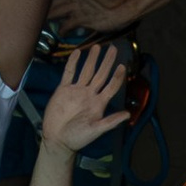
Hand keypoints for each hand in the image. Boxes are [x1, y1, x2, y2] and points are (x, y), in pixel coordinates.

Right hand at [39, 39, 138, 160]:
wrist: (57, 139)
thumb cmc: (78, 137)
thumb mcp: (96, 130)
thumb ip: (110, 121)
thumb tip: (128, 114)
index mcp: (99, 103)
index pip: (111, 87)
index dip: (117, 77)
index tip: (122, 66)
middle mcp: (89, 94)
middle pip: (101, 74)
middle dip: (107, 62)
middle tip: (113, 48)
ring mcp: (76, 91)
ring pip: (86, 71)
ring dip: (92, 59)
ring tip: (97, 47)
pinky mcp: (63, 90)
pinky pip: (69, 73)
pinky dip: (72, 63)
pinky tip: (77, 53)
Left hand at [49, 0, 136, 36]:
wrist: (122, 10)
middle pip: (51, 0)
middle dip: (44, 7)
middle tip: (37, 12)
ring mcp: (75, 6)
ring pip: (54, 12)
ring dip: (49, 18)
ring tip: (44, 23)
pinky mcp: (79, 19)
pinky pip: (64, 25)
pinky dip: (62, 30)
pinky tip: (61, 32)